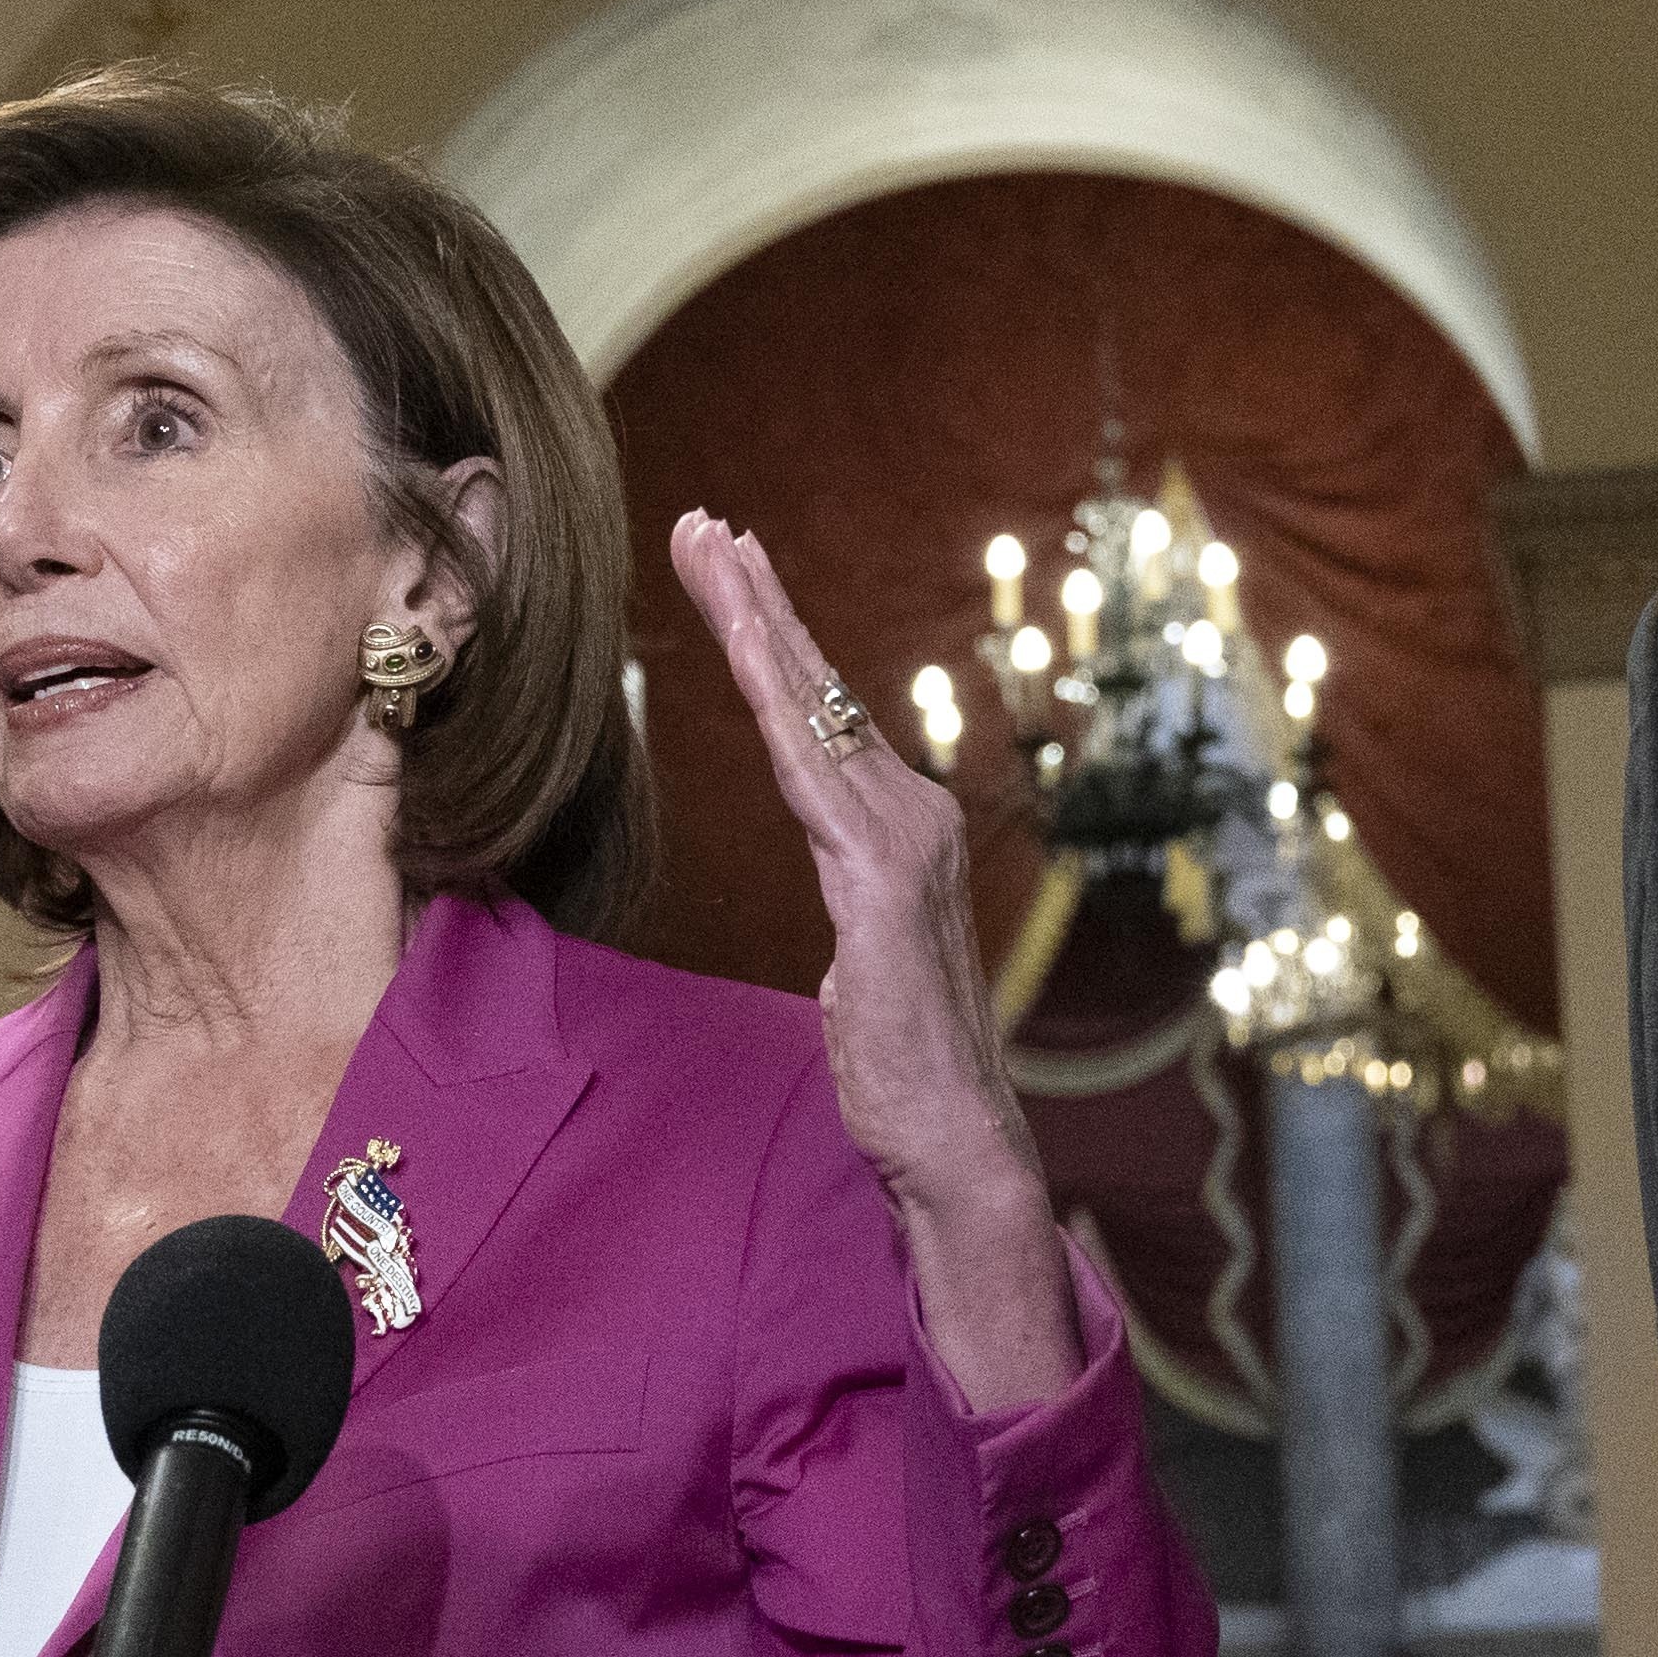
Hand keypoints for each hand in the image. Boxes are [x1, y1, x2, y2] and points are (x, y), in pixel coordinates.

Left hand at [664, 511, 1083, 1413]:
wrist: (952, 1134)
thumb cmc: (901, 1059)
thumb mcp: (857, 954)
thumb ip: (847, 888)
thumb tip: (830, 855)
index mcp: (898, 828)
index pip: (824, 715)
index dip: (776, 636)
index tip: (731, 569)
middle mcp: (910, 815)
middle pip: (818, 688)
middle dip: (759, 598)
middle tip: (706, 522)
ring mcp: (900, 844)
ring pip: (812, 712)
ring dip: (760, 624)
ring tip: (715, 551)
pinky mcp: (877, 886)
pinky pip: (811, 776)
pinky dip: (778, 703)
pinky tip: (747, 652)